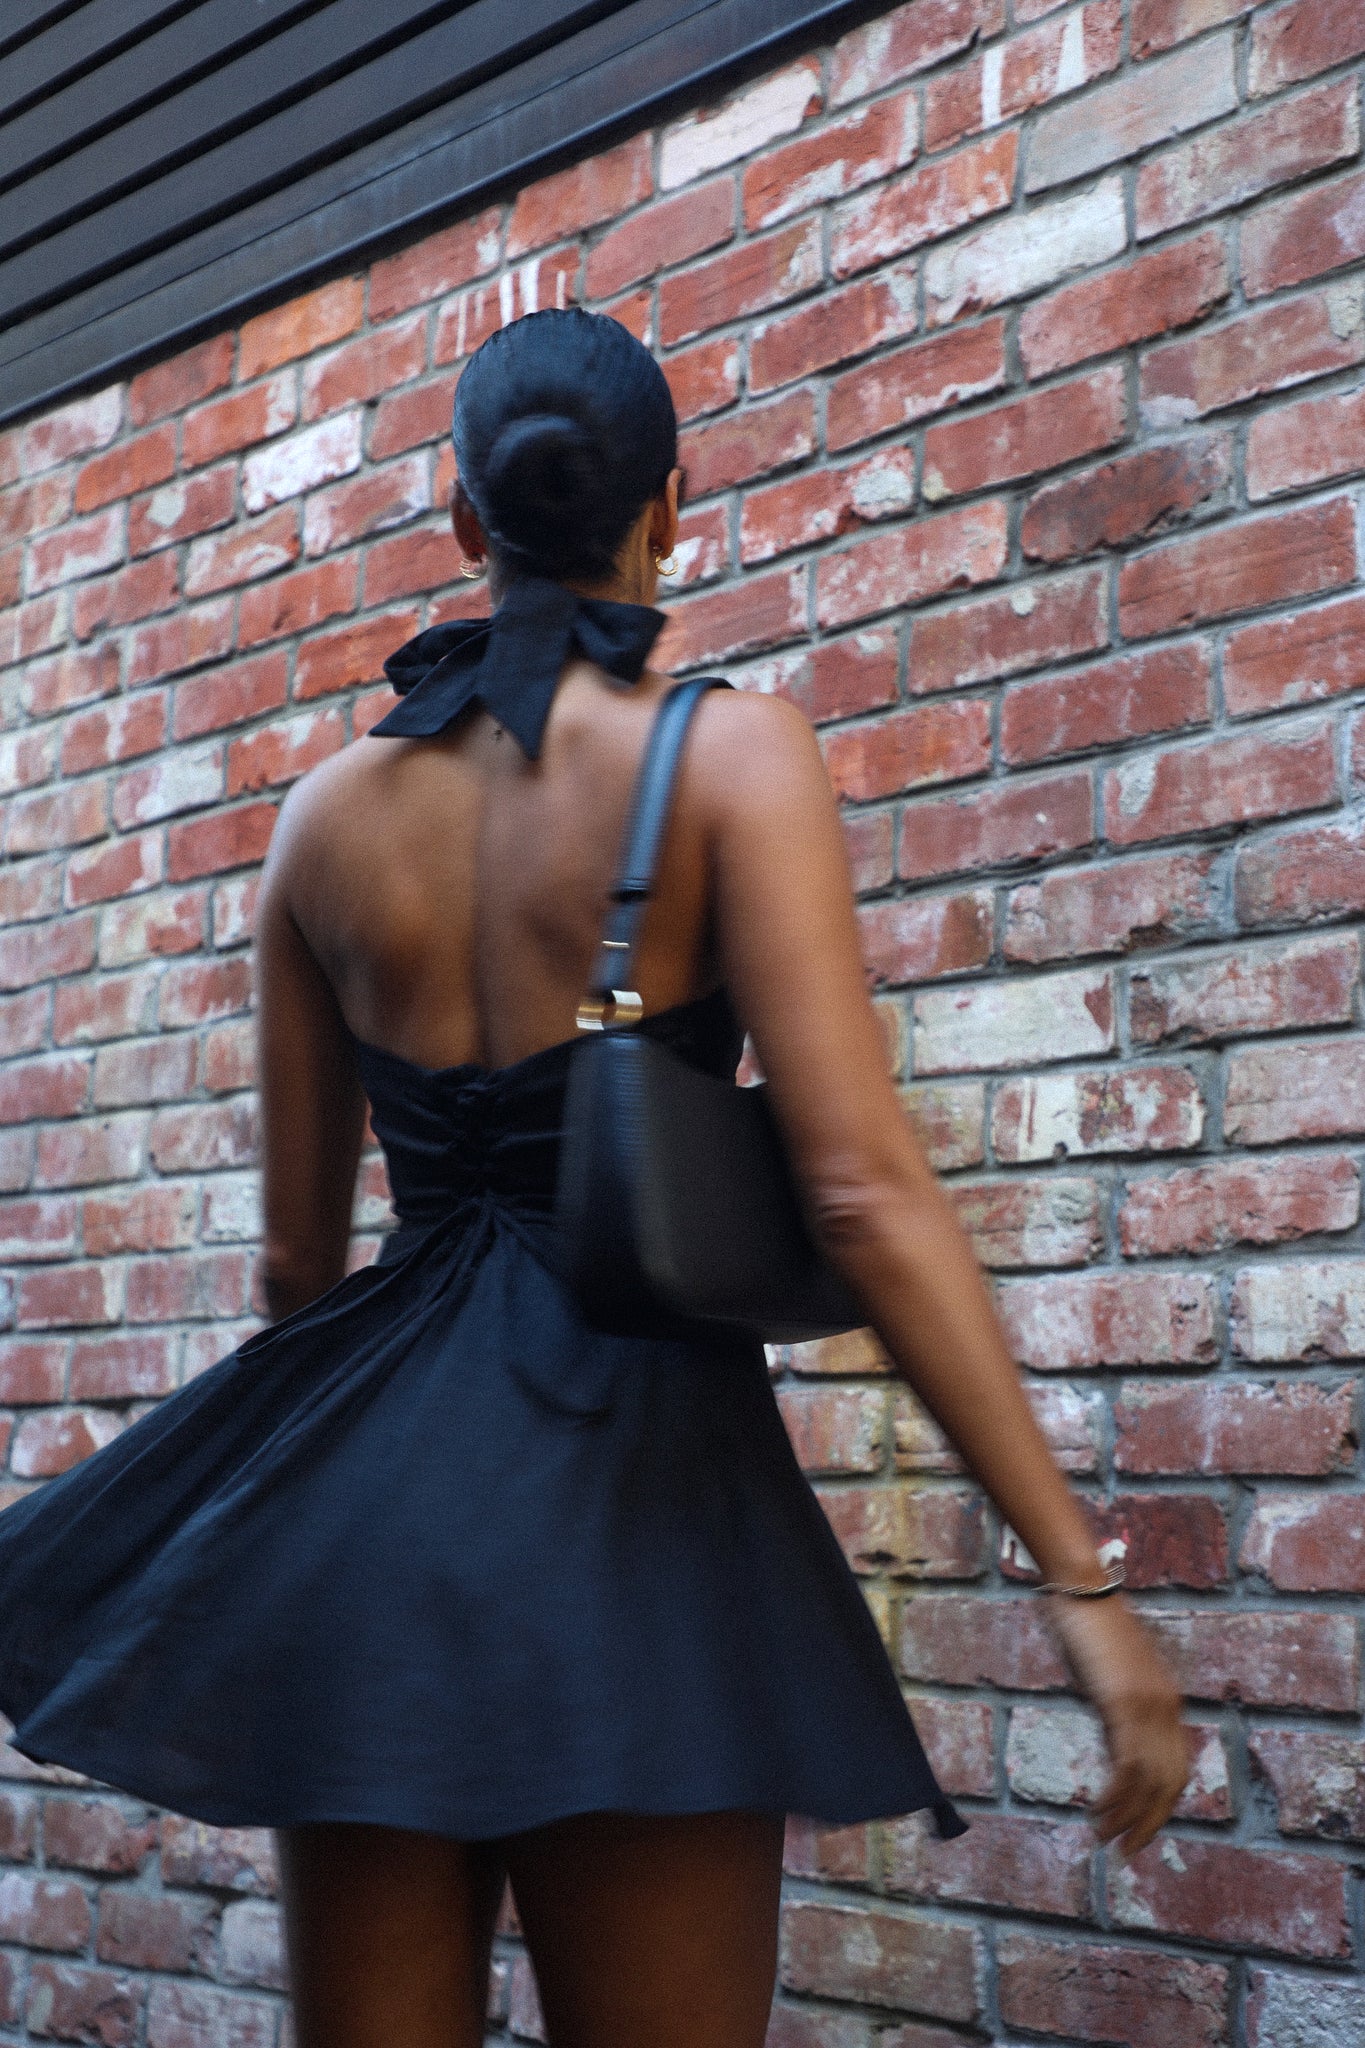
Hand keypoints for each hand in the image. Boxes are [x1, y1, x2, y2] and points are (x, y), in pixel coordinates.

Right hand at [1044, 1593, 1189, 1858]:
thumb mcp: (1108, 1679)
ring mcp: (1149, 1704)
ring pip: (1149, 1781)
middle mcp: (1167, 1706)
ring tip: (1107, 1841)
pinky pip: (1128, 1765)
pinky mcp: (1125, 1702)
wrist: (1082, 1587)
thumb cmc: (1087, 1626)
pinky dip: (1116, 1797)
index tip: (1138, 1830)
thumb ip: (1117, 1713)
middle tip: (1126, 1852)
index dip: (1160, 1806)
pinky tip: (1100, 1813)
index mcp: (1167, 1700)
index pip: (1175, 1769)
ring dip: (1128, 1817)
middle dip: (1149, 1823)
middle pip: (1169, 1782)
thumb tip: (1114, 1752)